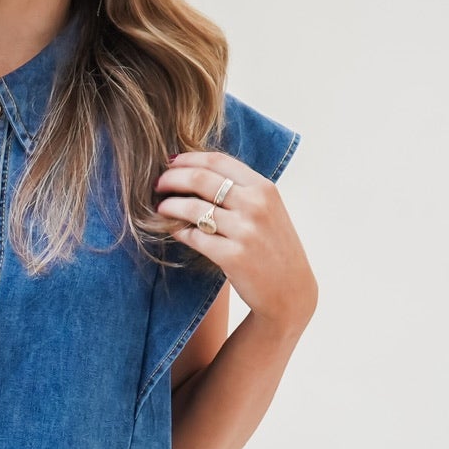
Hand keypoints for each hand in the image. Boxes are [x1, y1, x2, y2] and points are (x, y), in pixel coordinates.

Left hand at [154, 150, 316, 337]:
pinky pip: (194, 237)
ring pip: (193, 208)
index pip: (217, 161)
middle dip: (171, 179)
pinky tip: (173, 230)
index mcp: (263, 188)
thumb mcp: (268, 209)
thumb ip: (241, 190)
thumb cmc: (274, 248)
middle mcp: (255, 205)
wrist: (290, 290)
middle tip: (158, 184)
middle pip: (200, 179)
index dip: (188, 159)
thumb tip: (198, 172)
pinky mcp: (232, 256)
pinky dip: (178, 231)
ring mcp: (244, 231)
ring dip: (169, 206)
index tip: (170, 163)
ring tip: (160, 208)